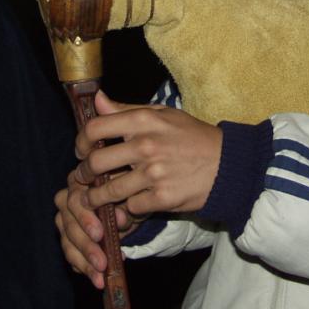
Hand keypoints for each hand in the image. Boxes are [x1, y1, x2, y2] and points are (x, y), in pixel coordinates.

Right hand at [54, 170, 138, 289]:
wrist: (131, 203)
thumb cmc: (129, 193)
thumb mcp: (131, 197)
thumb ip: (125, 204)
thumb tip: (121, 218)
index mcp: (80, 181)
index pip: (75, 200)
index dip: (85, 219)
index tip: (99, 235)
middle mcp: (66, 199)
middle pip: (69, 225)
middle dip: (86, 247)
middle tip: (102, 263)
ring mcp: (65, 219)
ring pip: (68, 243)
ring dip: (85, 262)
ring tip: (100, 278)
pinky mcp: (68, 238)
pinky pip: (71, 255)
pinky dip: (84, 267)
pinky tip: (96, 278)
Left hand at [75, 91, 221, 216]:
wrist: (228, 164)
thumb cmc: (193, 137)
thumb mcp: (163, 114)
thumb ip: (126, 109)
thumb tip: (97, 100)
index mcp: (144, 120)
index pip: (95, 128)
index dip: (81, 141)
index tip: (81, 150)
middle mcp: (146, 145)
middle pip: (95, 162)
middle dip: (83, 173)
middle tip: (82, 178)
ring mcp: (154, 173)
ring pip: (109, 190)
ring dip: (97, 197)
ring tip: (94, 198)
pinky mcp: (163, 198)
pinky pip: (132, 206)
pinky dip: (128, 208)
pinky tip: (129, 205)